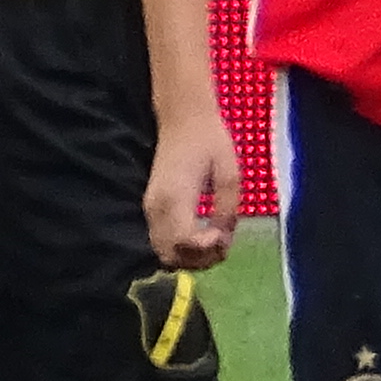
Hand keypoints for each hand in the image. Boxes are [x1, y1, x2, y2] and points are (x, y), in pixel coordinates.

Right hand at [148, 111, 240, 267]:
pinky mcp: (151, 210)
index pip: (183, 240)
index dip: (205, 248)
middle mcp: (156, 208)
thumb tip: (223, 237)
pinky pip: (163, 242)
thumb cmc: (209, 141)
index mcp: (175, 196)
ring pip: (164, 253)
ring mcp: (150, 211)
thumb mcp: (229, 172)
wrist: (183, 120)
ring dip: (191, 258)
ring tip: (217, 243)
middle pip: (171, 255)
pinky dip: (182, 250)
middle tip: (223, 245)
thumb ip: (227, 207)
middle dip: (199, 260)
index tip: (223, 235)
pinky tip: (205, 238)